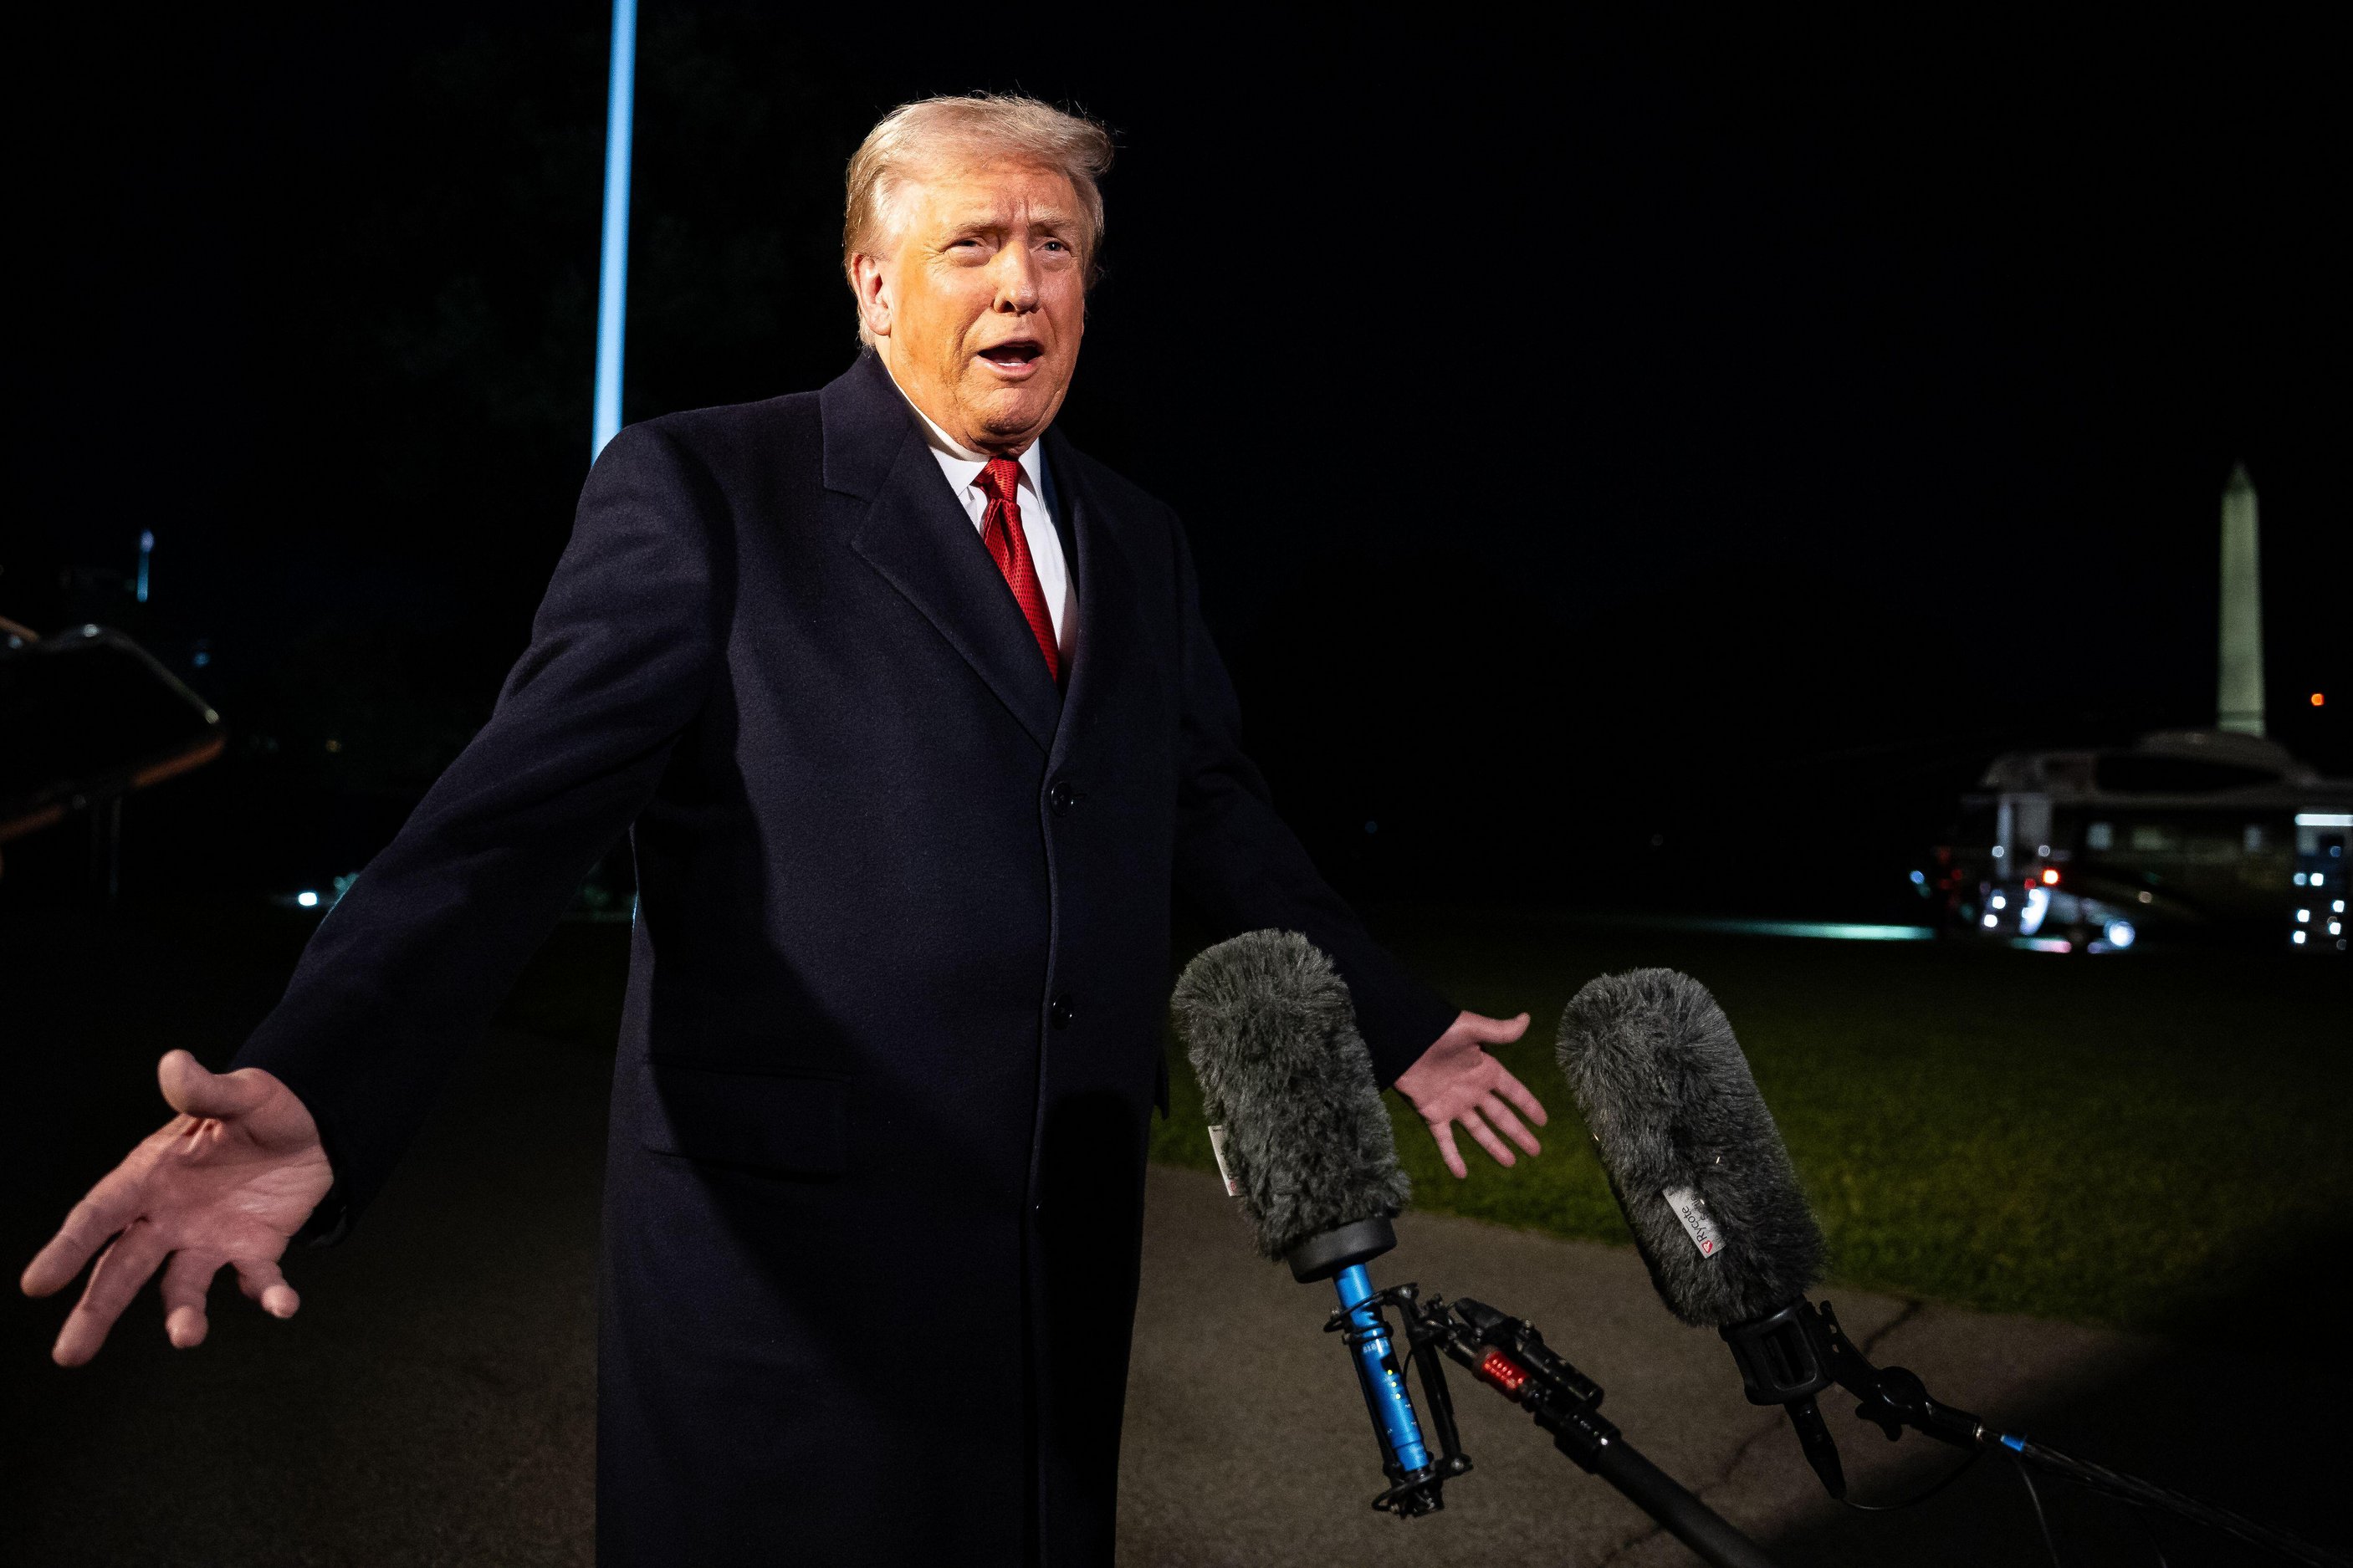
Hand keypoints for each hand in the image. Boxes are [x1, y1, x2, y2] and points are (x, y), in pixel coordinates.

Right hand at [21, 1051, 333, 1365]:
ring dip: (183, 1314)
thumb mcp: (241, 1092)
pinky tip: (282, 1306)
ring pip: (183, 1287)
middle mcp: (171, 1216)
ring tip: (186, 1337)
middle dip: (96, 1309)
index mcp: (151, 1177)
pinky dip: (268, 1295)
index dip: (67, 1248)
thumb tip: (175, 1063)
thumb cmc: (263, 1107)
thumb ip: (206, 1089)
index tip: (36, 1283)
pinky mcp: (255, 1250)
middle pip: (123, 1268)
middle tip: (70, 1355)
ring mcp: (210, 1238)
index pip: (100, 1214)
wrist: (316, 1124)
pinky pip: (257, 1280)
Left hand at [1394, 1010, 1546, 1178]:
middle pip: (1501, 1116)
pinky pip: (1444, 1139)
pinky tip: (1461, 1174)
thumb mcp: (1472, 1028)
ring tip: (1511, 1163)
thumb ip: (1500, 1031)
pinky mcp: (1433, 1113)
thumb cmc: (1438, 1029)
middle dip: (1518, 1133)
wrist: (1403, 1039)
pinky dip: (1452, 1157)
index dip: (1528, 1105)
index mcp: (1485, 1070)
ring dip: (1494, 1146)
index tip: (1544, 1121)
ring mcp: (1453, 1104)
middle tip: (1535, 1151)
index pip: (1513, 1092)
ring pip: (1478, 1131)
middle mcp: (1472, 1090)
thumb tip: (1526, 1018)